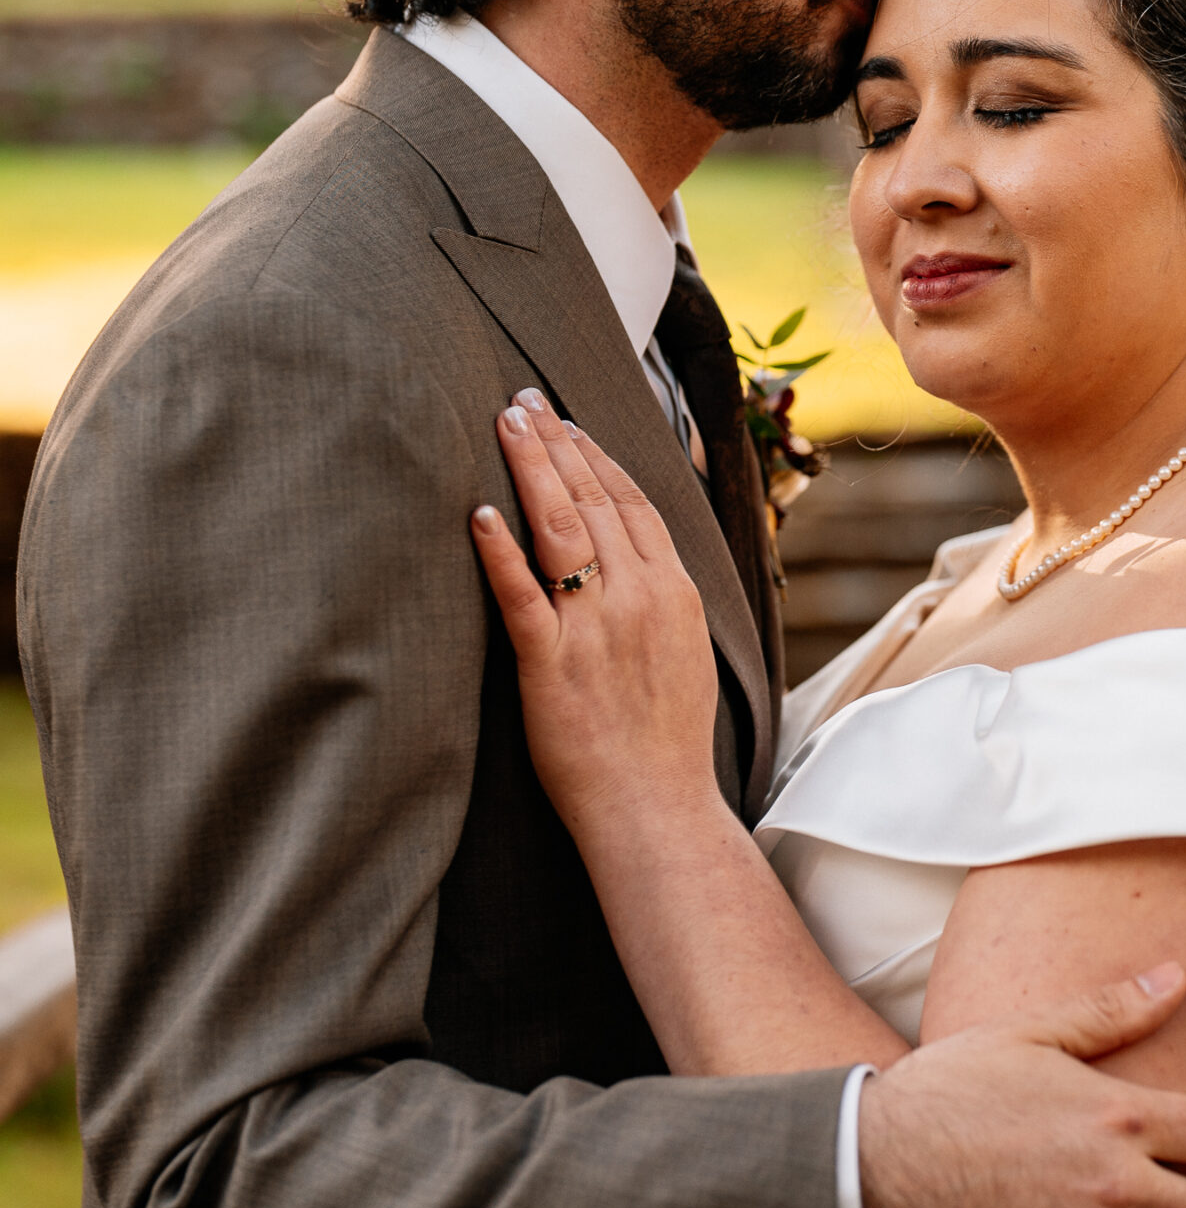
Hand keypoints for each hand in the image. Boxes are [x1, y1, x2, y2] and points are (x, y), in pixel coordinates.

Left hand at [472, 395, 720, 837]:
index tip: (568, 421)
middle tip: (523, 399)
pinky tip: (478, 513)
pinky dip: (498, 551)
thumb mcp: (686, 653)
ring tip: (503, 423)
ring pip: (560, 528)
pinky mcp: (550, 665)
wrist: (658, 808)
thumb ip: (663, 599)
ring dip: (529, 468)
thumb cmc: (666, 744)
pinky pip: (520, 596)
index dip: (597, 455)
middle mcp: (637, 598)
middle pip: (593, 498)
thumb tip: (640, 562)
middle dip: (556, 441)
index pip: (632, 501)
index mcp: (672, 592)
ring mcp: (594, 629)